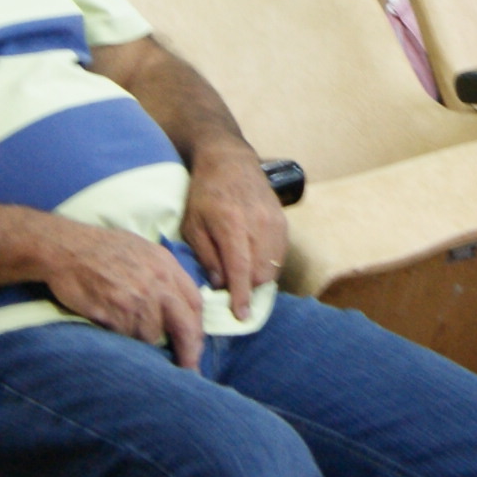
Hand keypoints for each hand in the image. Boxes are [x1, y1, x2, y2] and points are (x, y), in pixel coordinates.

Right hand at [37, 217, 206, 364]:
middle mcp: (157, 283)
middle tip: (188, 368)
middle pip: (185, 327)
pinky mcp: (115, 313)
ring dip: (143, 338)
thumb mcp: (143, 250)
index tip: (195, 344)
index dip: (197, 328)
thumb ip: (164, 275)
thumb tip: (178, 305)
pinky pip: (127, 336)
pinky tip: (110, 321)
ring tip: (126, 325)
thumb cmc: (101, 249)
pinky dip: (122, 335)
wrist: (66, 248)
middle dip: (188, 351)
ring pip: (152, 335)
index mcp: (166, 265)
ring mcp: (137, 299)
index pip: (195, 303)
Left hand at [177, 147, 286, 318]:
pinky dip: (268, 266)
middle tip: (234, 297)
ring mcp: (274, 222)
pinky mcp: (283, 221)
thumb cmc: (204, 193)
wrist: (230, 160)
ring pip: (273, 266)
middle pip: (260, 272)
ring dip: (259, 281)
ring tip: (244, 281)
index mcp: (231, 225)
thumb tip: (220, 284)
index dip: (242, 296)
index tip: (241, 316)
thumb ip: (206, 255)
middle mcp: (257, 224)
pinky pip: (280, 255)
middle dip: (249, 291)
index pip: (240, 269)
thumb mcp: (193, 224)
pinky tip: (255, 266)